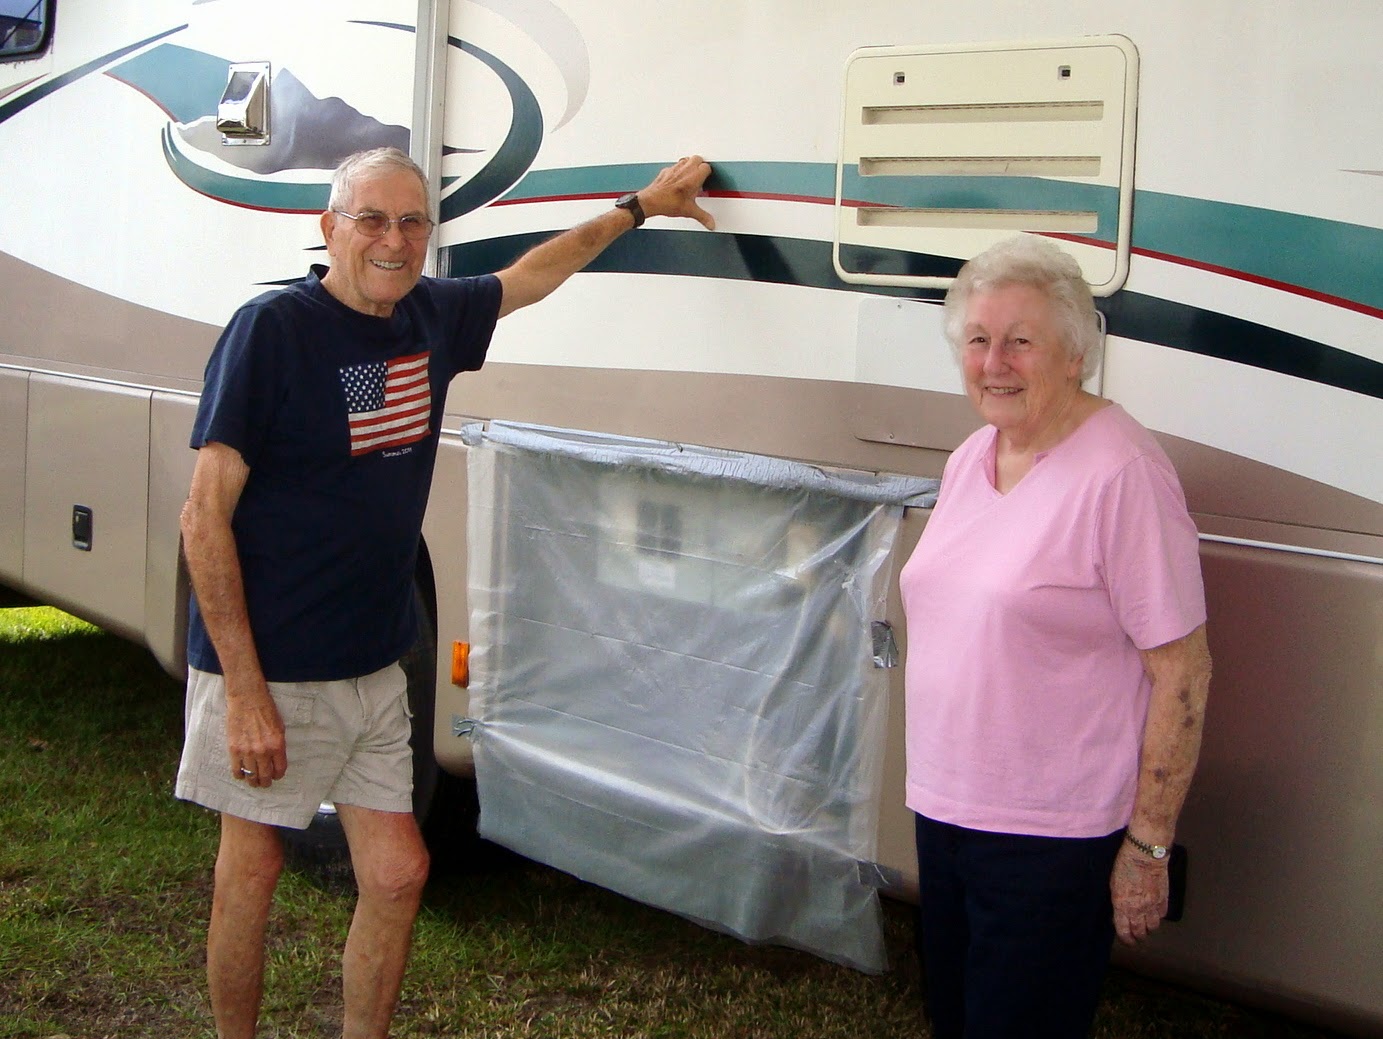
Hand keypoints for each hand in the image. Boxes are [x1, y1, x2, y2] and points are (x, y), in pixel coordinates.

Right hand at [224, 673, 287, 788]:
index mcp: (277, 745)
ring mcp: (247, 751)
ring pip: (251, 775)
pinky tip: (242, 774)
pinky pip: (237, 770)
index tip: (276, 776)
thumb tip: (276, 761)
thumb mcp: (280, 727)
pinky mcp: (234, 749)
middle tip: (264, 782)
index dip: (278, 775)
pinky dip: (240, 775)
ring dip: (253, 781)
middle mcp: (263, 751)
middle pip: (265, 776)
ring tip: (253, 781)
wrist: (247, 699)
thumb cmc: (265, 710)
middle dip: (265, 782)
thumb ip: (278, 746)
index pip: (279, 769)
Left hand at [637, 155, 715, 229]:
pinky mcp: (666, 170)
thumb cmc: (668, 203)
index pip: (707, 167)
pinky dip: (678, 170)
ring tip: (690, 176)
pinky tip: (677, 180)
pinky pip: (675, 165)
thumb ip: (703, 216)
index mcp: (694, 178)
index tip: (707, 180)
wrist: (651, 201)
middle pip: (698, 159)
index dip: (708, 174)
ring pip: (686, 159)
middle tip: (700, 176)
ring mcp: (675, 168)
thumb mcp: (689, 211)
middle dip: (700, 166)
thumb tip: (710, 222)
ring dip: (690, 165)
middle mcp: (685, 170)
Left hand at [1111, 841, 1168, 944]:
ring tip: (1145, 925)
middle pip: (1140, 933)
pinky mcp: (1164, 900)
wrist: (1145, 855)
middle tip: (1136, 936)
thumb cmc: (1125, 865)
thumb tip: (1119, 914)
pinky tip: (1154, 913)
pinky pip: (1161, 916)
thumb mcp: (1114, 885)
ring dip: (1148, 928)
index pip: (1124, 931)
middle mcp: (1138, 909)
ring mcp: (1152, 906)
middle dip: (1137, 937)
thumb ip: (1118, 902)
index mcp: (1122, 905)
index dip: (1126, 939)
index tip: (1127, 941)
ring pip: (1153, 927)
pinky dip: (1157, 917)